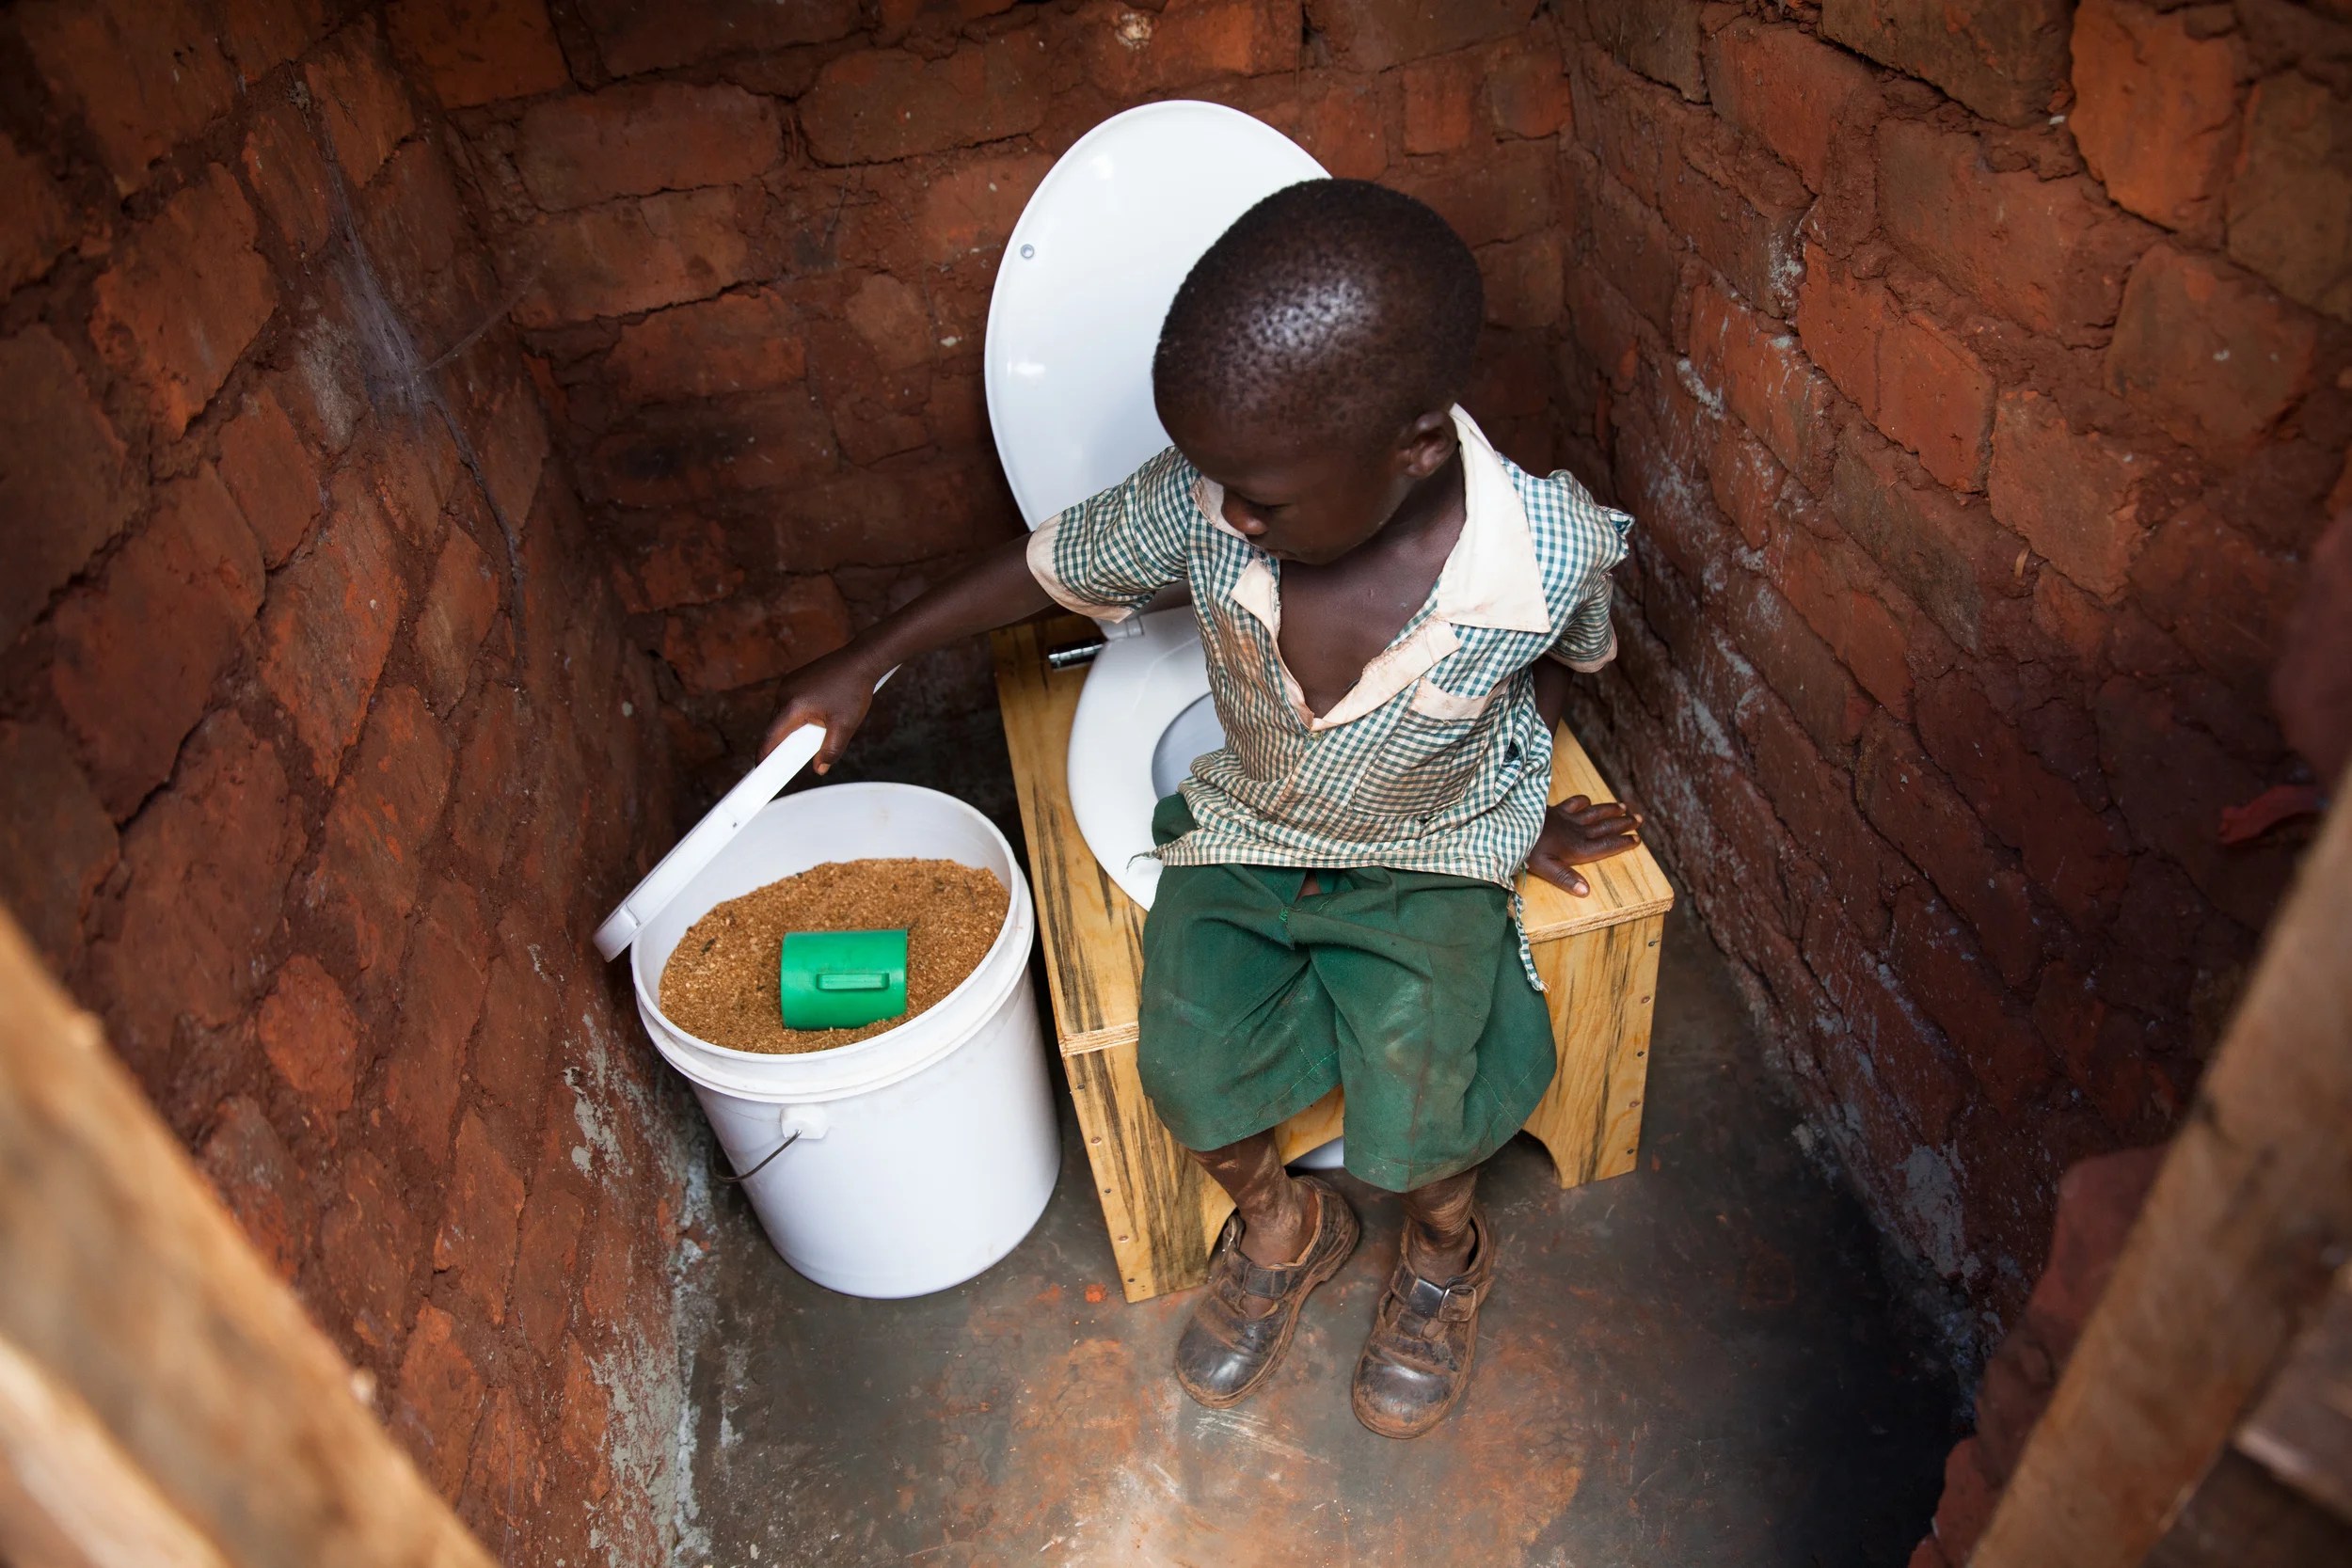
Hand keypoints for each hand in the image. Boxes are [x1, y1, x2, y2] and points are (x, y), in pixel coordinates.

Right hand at [760, 645, 883, 771]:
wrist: (860, 660)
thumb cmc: (853, 690)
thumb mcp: (845, 726)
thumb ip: (831, 750)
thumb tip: (819, 769)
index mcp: (793, 705)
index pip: (771, 737)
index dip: (764, 756)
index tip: (759, 770)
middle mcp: (784, 693)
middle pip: (774, 727)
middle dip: (782, 744)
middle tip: (791, 761)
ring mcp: (787, 684)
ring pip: (781, 716)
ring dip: (790, 729)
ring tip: (811, 735)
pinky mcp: (793, 680)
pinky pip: (788, 705)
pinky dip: (795, 716)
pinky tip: (815, 718)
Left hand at [1527, 794, 1642, 896]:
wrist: (1510, 825)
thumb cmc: (1526, 850)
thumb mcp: (1545, 869)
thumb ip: (1566, 879)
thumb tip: (1586, 891)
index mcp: (1577, 849)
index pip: (1606, 845)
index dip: (1622, 843)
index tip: (1637, 839)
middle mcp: (1576, 832)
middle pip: (1605, 827)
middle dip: (1623, 824)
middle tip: (1639, 819)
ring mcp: (1566, 818)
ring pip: (1594, 813)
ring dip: (1610, 810)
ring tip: (1624, 807)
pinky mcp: (1555, 810)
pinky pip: (1574, 802)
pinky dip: (1583, 801)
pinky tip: (1588, 801)